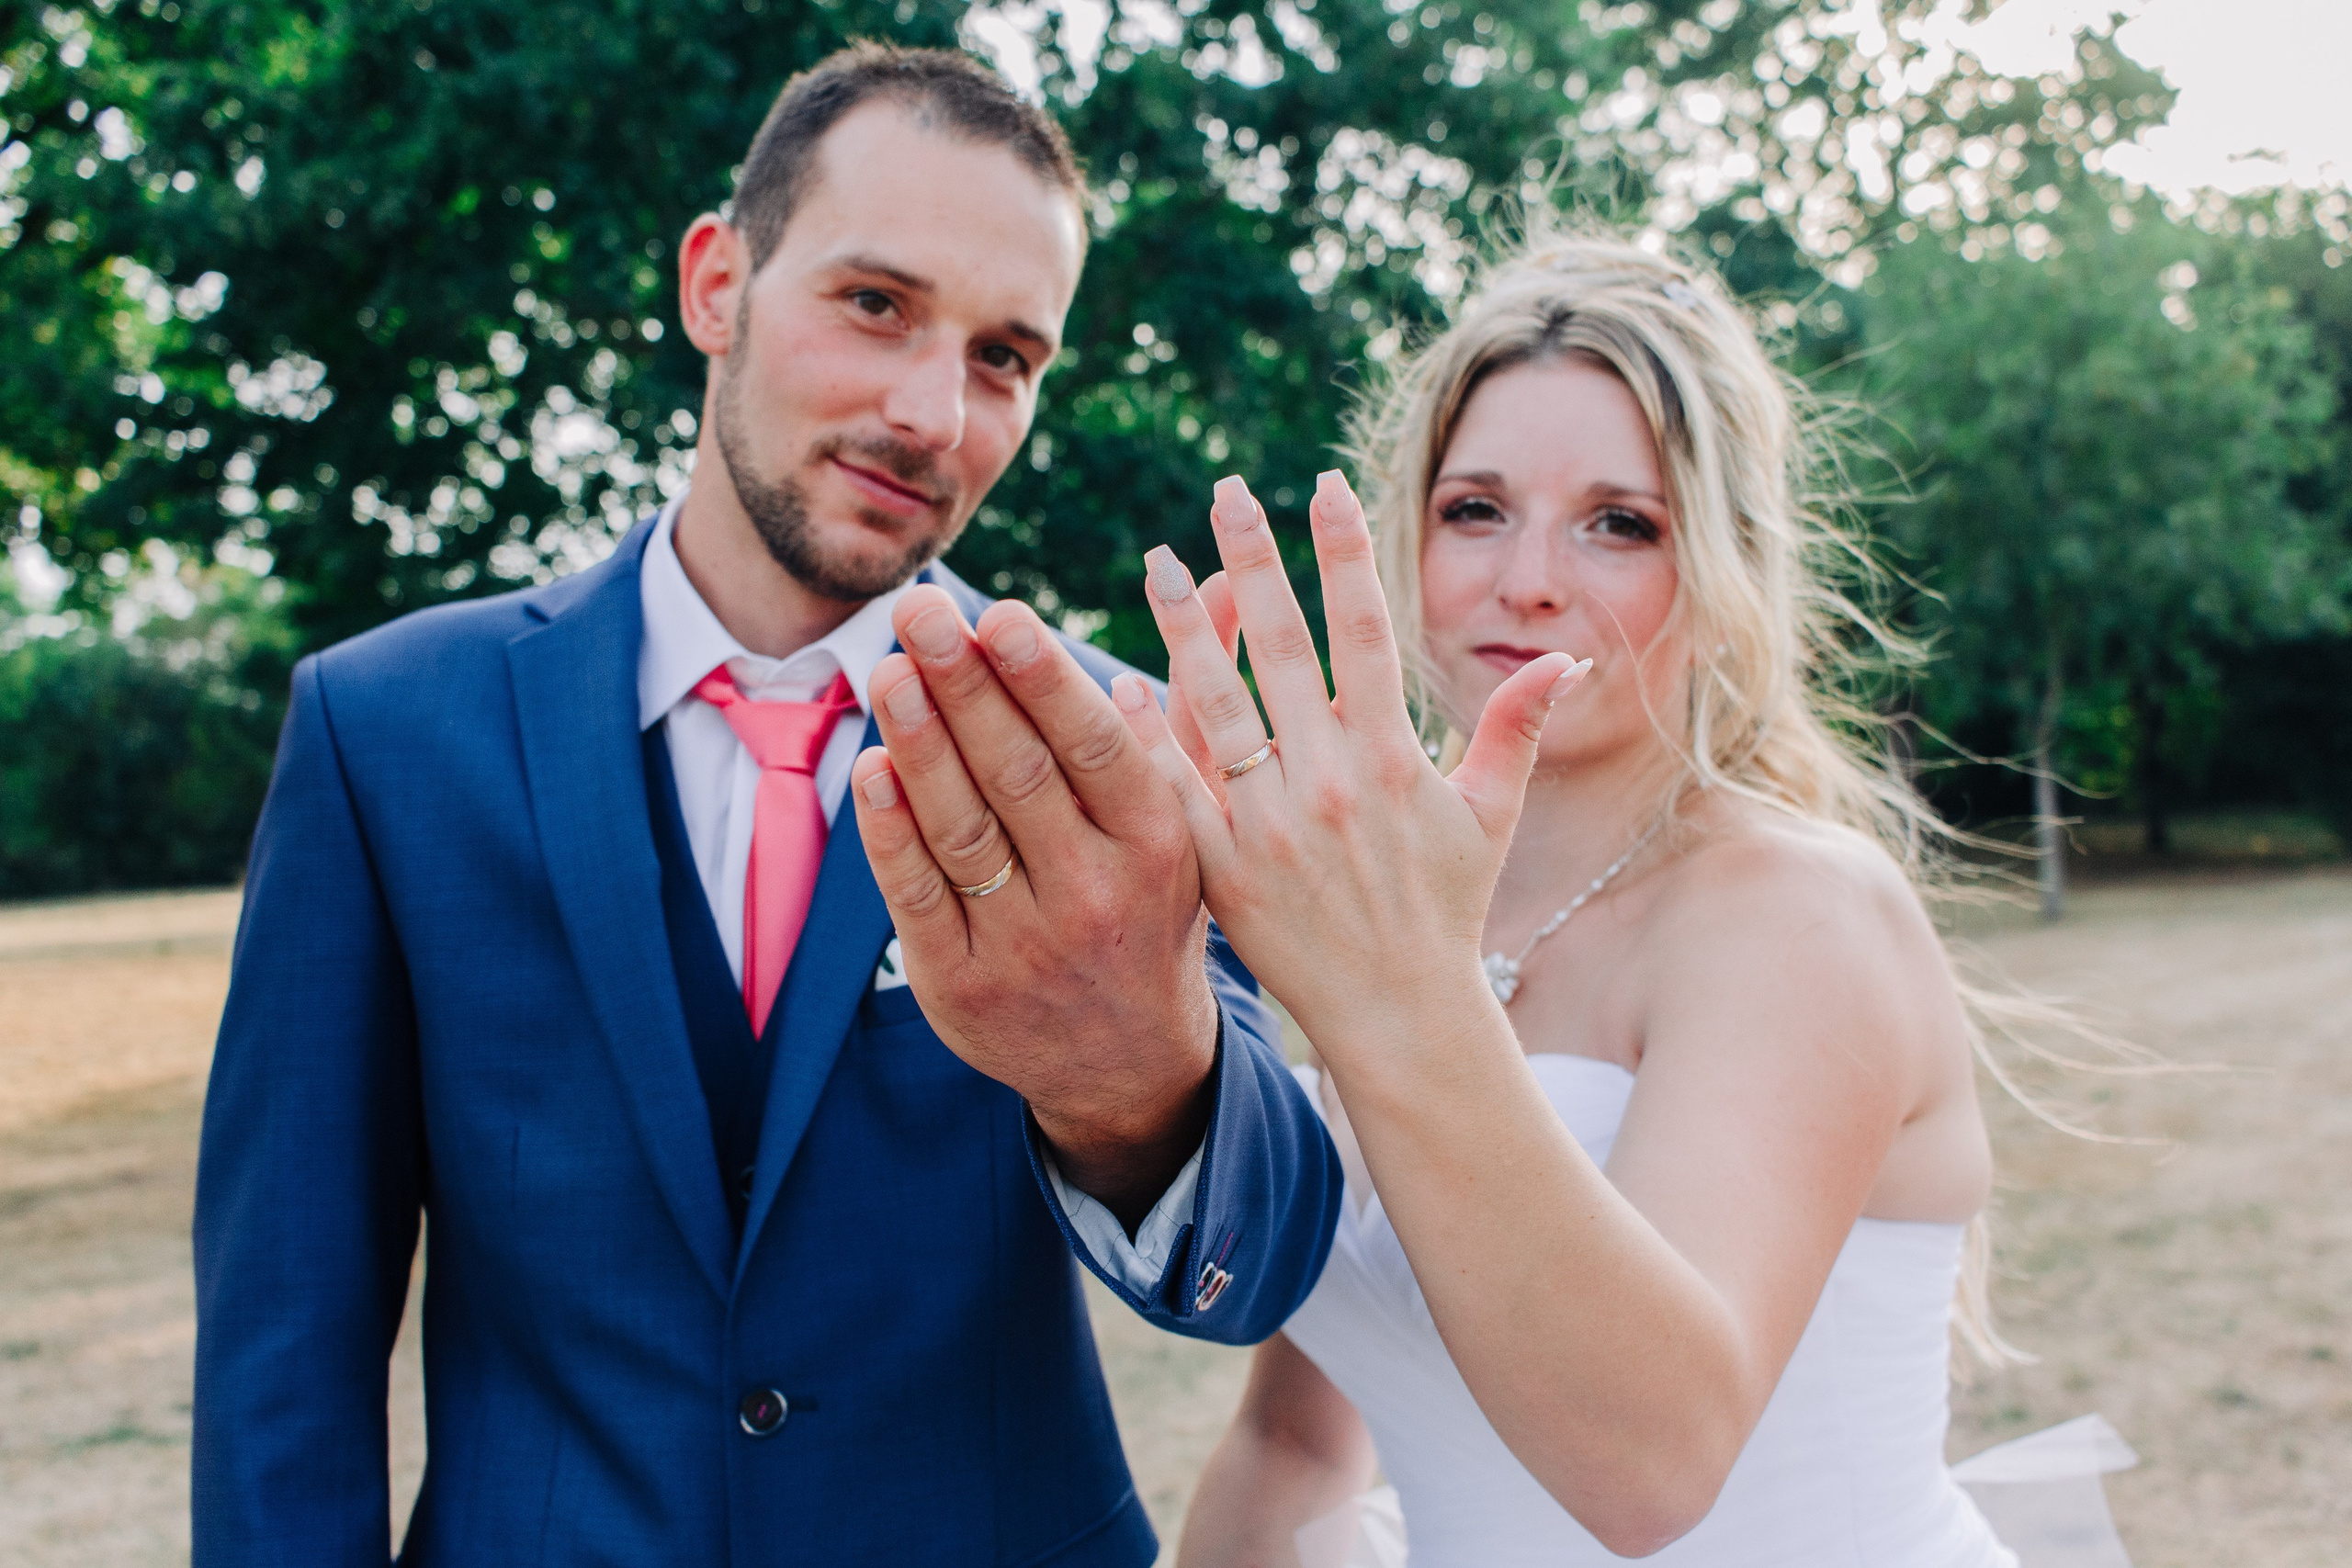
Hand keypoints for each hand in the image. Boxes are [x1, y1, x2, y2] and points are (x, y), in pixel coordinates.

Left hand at [848, 585, 1220, 1223]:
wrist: (1132, 1064)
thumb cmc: (1157, 907)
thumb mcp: (1198, 818)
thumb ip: (1189, 698)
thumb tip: (1207, 583)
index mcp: (1158, 843)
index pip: (1094, 747)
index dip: (1043, 678)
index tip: (1000, 613)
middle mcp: (1095, 895)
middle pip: (1017, 775)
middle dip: (964, 685)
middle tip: (920, 610)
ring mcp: (1025, 946)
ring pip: (962, 830)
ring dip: (918, 743)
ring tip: (887, 666)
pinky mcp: (962, 987)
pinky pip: (916, 897)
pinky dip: (889, 830)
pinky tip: (871, 766)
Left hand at [1110, 470, 1589, 1053]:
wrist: (1399, 1017)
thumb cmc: (1446, 911)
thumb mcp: (1490, 817)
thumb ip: (1515, 730)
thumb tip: (1569, 659)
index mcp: (1391, 757)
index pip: (1364, 628)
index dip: (1343, 551)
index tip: (1322, 484)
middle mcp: (1329, 781)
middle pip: (1281, 645)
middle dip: (1252, 559)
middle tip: (1223, 490)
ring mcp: (1269, 825)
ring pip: (1215, 703)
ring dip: (1182, 626)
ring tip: (1156, 561)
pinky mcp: (1222, 869)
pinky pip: (1176, 787)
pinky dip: (1147, 732)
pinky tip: (1118, 679)